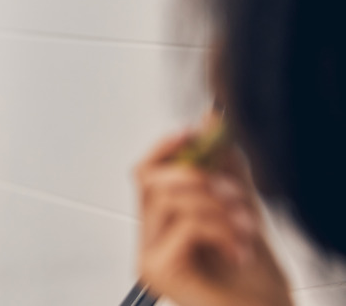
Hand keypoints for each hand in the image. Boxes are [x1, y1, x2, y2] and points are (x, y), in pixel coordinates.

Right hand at [134, 128, 292, 305]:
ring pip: (167, 199)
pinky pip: (184, 225)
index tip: (193, 132)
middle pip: (148, 179)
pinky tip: (238, 251)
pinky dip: (219, 230)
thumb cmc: (254, 278)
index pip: (145, 172)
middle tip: (234, 192)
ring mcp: (148, 255)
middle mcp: (148, 239)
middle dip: (196, 175)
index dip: (165, 147)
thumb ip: (223, 166)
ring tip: (246, 227)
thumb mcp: (240, 207)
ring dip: (218, 206)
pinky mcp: (158, 270)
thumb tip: (210, 120)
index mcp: (162, 223)